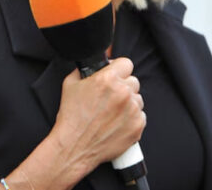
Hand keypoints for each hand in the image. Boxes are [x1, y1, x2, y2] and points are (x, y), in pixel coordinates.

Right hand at [50, 58, 145, 174]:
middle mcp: (123, 93)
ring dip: (128, 103)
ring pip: (138, 99)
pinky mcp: (137, 126)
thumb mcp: (70, 84)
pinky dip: (131, 119)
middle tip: (111, 97)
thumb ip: (83, 71)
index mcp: (108, 79)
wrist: (74, 147)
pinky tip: (117, 123)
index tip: (116, 75)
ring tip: (112, 113)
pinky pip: (140, 116)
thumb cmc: (71, 118)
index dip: (119, 69)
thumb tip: (90, 65)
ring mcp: (132, 110)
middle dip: (123, 87)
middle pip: (133, 81)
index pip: (126, 63)